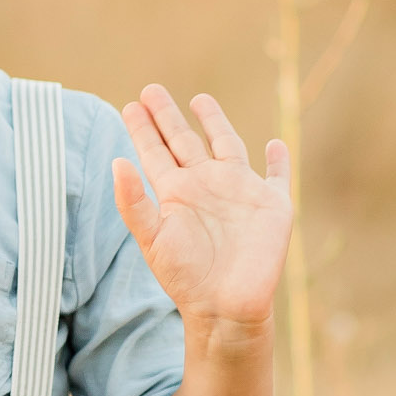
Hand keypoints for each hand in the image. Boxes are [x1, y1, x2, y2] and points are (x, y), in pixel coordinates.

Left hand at [112, 85, 291, 335]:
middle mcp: (205, 186)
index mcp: (176, 193)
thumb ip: (134, 202)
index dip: (142, 129)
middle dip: (167, 116)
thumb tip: (117, 162)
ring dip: (214, 123)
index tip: (129, 105)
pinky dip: (278, 160)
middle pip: (183, 141)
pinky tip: (275, 145)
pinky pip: (277, 176)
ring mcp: (239, 192)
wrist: (224, 305)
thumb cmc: (185, 277)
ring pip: (226, 146)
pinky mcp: (271, 204)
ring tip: (199, 99)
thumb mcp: (152, 239)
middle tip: (150, 89)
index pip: (155, 152)